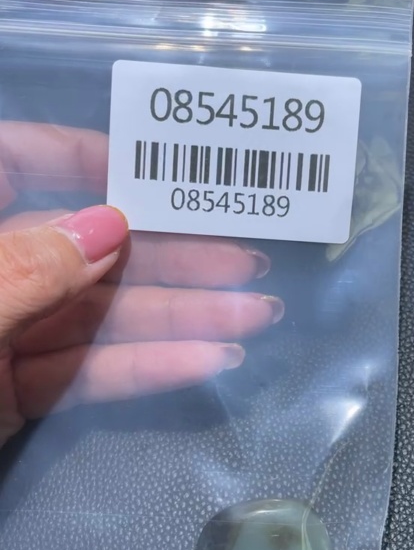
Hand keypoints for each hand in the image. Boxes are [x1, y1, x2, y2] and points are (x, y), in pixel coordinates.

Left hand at [0, 122, 282, 446]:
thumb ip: (27, 269)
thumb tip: (108, 226)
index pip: (26, 157)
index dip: (95, 158)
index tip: (170, 173)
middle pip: (82, 247)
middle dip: (167, 256)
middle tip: (245, 264)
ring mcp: (1, 328)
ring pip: (94, 316)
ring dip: (174, 318)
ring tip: (253, 316)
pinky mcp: (9, 392)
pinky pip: (80, 374)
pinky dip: (139, 369)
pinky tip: (205, 362)